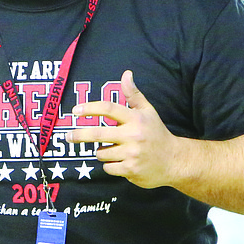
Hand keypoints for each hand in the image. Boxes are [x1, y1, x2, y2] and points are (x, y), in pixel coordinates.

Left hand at [69, 70, 179, 189]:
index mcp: (136, 119)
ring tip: (115, 150)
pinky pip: (108, 167)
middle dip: (79, 135)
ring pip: (101, 152)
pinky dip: (110, 165)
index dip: (90, 108)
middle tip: (68, 136)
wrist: (175, 161)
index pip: (109, 109)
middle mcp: (134, 135)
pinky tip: (122, 162)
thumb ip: (133, 94)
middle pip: (97, 133)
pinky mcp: (131, 169)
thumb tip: (126, 74)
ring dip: (102, 152)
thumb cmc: (157, 134)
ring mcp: (132, 154)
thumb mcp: (148, 112)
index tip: (75, 110)